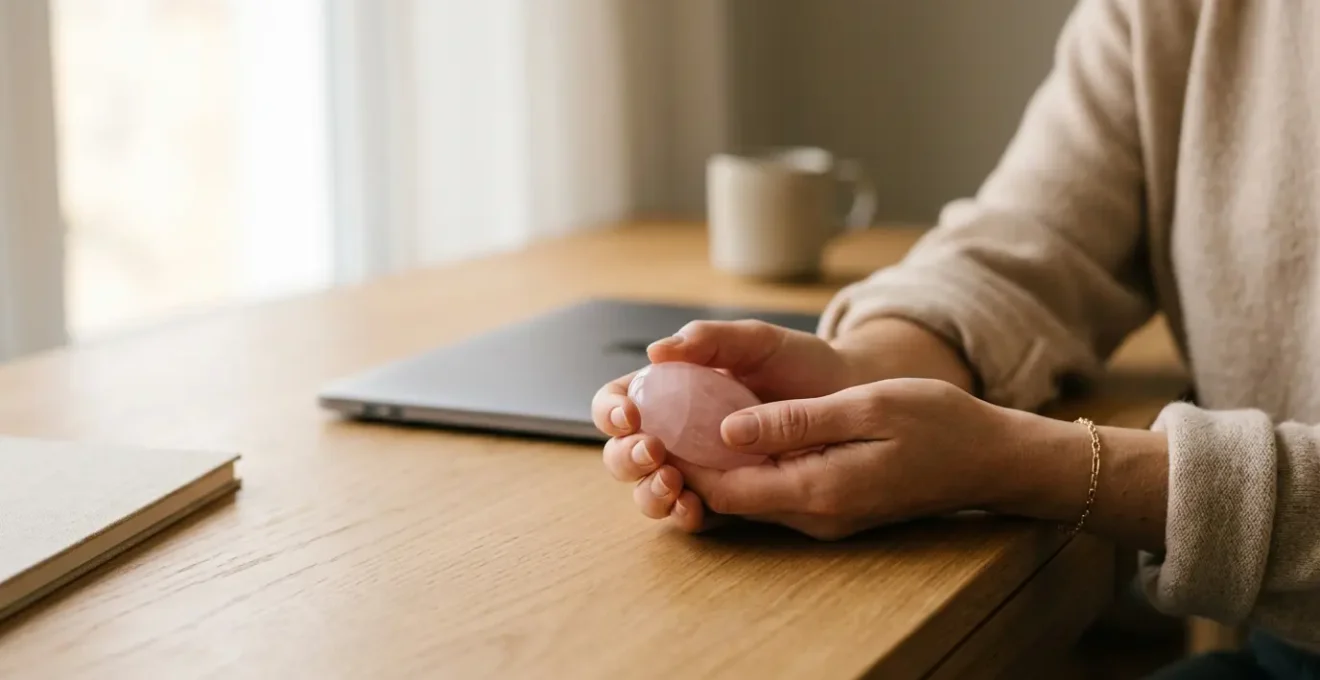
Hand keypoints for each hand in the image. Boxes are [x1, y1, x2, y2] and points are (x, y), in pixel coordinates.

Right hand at [591, 319, 858, 531]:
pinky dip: (684, 515)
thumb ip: (709, 340)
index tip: (631, 414)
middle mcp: (676, 432)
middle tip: (653, 451)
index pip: (620, 400)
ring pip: (648, 490)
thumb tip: (657, 351)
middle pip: (622, 453)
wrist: (848, 398)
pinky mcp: (726, 496)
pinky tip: (693, 509)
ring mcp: (699, 468)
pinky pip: (692, 513)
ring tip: (672, 483)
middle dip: (626, 458)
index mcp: (670, 390)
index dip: (610, 410)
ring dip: (649, 493)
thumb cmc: (799, 364)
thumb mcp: (756, 342)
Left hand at [677, 378, 1012, 539]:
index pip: (726, 489)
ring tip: (690, 410)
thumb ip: (796, 422)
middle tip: (664, 411)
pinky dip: (749, 463)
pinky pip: (775, 490)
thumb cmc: (939, 424)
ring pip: (749, 495)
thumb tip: (727, 429)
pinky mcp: (833, 506)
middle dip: (691, 460)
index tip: (658, 420)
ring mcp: (825, 516)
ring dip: (717, 461)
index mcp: (818, 490)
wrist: (992, 459)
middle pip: (729, 496)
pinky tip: (740, 425)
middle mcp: (815, 514)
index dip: (684, 459)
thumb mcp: (867, 408)